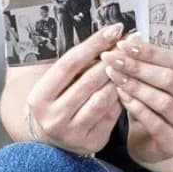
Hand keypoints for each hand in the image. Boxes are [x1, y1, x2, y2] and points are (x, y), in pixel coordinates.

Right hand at [24, 23, 125, 156]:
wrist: (51, 139)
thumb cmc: (56, 102)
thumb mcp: (55, 83)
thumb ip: (76, 64)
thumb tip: (108, 36)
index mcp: (39, 97)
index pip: (69, 64)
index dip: (93, 44)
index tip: (113, 29)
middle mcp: (53, 117)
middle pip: (88, 81)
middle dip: (112, 58)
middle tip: (130, 42)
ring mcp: (73, 133)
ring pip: (103, 99)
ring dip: (120, 77)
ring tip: (132, 61)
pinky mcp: (92, 141)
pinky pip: (113, 114)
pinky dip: (122, 96)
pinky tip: (131, 83)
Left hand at [102, 36, 172, 166]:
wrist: (159, 147)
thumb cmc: (155, 112)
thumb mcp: (153, 84)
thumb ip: (146, 65)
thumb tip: (131, 38)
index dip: (150, 51)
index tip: (124, 45)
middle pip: (170, 78)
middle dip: (138, 67)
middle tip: (113, 59)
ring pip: (163, 101)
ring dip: (136, 87)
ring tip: (115, 77)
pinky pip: (156, 123)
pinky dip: (137, 108)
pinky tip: (122, 98)